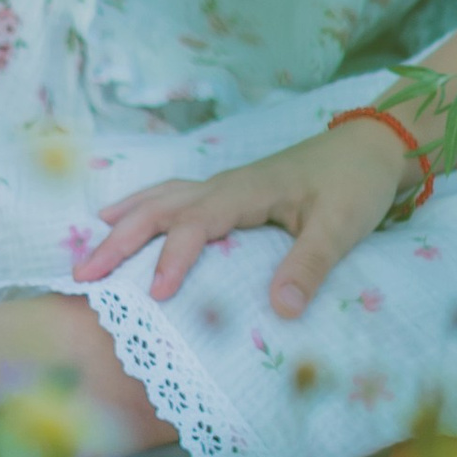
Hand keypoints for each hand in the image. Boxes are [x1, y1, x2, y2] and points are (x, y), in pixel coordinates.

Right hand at [71, 119, 414, 312]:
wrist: (372, 145)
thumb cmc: (356, 184)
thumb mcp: (341, 227)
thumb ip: (310, 265)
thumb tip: (281, 311)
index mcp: (248, 191)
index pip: (198, 224)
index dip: (174, 258)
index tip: (155, 294)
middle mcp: (227, 184)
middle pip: (161, 207)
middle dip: (120, 239)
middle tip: (83, 273)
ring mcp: (226, 184)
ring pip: (162, 197)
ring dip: (125, 220)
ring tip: (89, 244)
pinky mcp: (232, 190)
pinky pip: (176, 196)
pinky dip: (144, 205)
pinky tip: (126, 214)